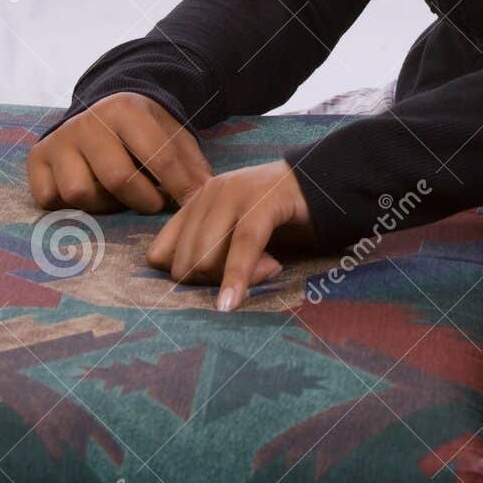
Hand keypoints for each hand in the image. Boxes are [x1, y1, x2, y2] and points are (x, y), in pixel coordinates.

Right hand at [27, 92, 211, 215]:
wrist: (99, 110)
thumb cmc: (142, 130)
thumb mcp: (170, 134)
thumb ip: (189, 163)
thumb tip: (205, 193)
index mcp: (125, 109)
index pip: (158, 156)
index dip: (179, 186)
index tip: (190, 203)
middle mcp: (87, 121)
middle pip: (117, 179)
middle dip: (143, 200)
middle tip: (154, 203)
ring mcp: (59, 140)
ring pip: (80, 192)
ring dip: (104, 204)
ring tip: (118, 195)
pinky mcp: (37, 159)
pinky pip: (51, 199)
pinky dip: (71, 205)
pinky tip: (89, 191)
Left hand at [144, 159, 318, 310]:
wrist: (322, 180)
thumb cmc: (276, 214)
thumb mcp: (233, 230)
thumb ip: (209, 251)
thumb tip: (191, 286)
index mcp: (195, 202)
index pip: (160, 255)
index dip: (183, 278)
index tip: (216, 281)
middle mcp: (207, 195)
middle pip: (185, 264)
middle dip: (213, 282)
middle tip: (253, 275)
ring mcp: (233, 195)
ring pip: (206, 260)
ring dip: (234, 279)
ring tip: (269, 269)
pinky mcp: (261, 202)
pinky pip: (241, 249)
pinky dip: (236, 280)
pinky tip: (233, 302)